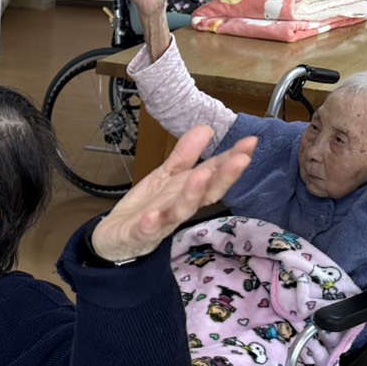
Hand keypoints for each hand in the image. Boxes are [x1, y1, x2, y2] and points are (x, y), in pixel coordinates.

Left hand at [91, 127, 257, 261]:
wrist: (115, 237)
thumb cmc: (147, 207)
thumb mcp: (165, 176)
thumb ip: (185, 155)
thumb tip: (206, 128)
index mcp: (188, 192)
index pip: (215, 175)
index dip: (232, 161)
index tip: (251, 142)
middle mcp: (180, 208)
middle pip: (206, 195)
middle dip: (224, 177)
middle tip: (241, 158)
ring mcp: (160, 223)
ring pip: (180, 211)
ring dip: (191, 194)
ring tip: (201, 175)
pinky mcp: (138, 235)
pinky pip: (145, 231)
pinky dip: (149, 225)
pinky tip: (152, 216)